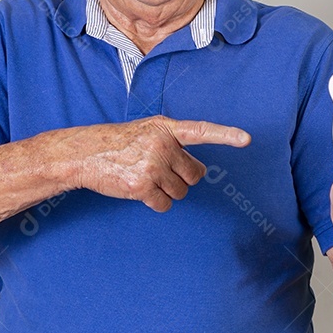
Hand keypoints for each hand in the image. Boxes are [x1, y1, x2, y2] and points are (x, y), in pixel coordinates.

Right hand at [64, 115, 250, 211]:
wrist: (86, 153)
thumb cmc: (119, 143)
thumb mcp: (147, 132)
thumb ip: (172, 143)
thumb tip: (197, 172)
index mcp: (165, 128)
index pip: (201, 131)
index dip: (225, 135)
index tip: (246, 139)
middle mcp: (162, 145)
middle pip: (195, 174)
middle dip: (182, 178)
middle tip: (160, 171)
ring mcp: (152, 166)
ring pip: (181, 192)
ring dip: (167, 191)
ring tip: (145, 177)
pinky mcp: (142, 186)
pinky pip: (165, 204)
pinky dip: (156, 202)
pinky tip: (139, 189)